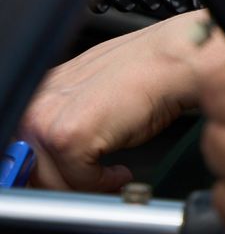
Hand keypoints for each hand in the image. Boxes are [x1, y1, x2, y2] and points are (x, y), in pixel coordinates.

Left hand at [19, 10, 224, 190]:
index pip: (29, 146)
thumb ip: (73, 115)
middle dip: (65, 180)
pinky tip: (119, 172)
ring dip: (84, 184)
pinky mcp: (70, 137)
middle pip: (33, 166)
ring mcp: (50, 121)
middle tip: (92, 182)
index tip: (69, 177)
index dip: (49, 166)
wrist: (175, 60)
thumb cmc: (150, 71)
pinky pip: (78, 181)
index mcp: (43, 91)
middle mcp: (38, 104)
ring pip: (51, 179)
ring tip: (109, 177)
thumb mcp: (97, 92)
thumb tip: (68, 147)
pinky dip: (103, 183)